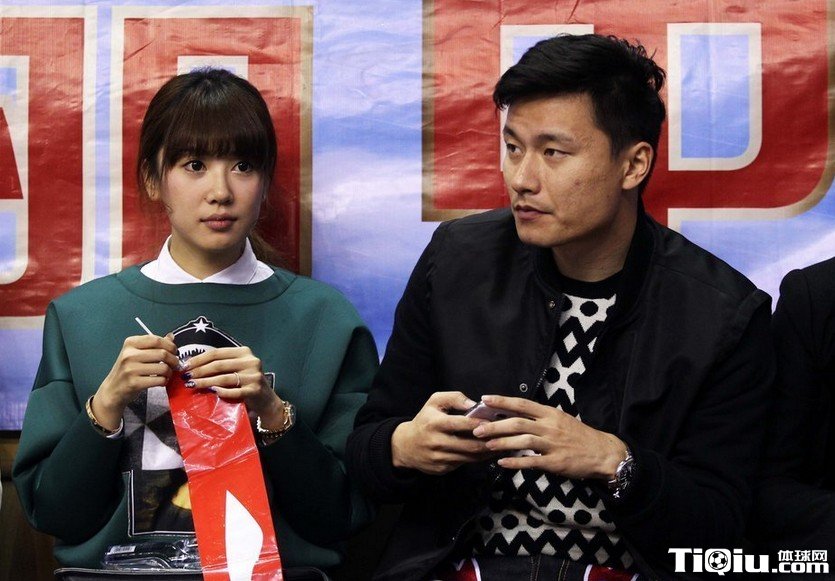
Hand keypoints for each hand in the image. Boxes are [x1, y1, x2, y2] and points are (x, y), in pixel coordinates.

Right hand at [93, 333, 179, 429]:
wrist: (113, 390)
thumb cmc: (128, 370)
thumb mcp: (137, 353)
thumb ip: (153, 345)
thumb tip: (171, 336)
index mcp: (130, 343)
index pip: (156, 340)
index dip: (170, 345)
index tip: (174, 351)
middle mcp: (129, 355)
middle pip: (162, 353)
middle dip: (173, 359)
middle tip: (174, 364)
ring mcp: (131, 369)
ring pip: (163, 367)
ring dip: (170, 372)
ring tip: (167, 374)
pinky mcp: (134, 383)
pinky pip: (159, 380)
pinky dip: (165, 381)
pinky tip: (162, 381)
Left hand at [182, 347, 285, 427]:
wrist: (266, 400)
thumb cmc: (246, 382)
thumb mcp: (237, 368)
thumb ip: (221, 364)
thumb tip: (192, 365)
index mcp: (244, 352)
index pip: (217, 353)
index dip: (199, 359)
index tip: (185, 365)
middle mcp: (250, 361)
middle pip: (219, 364)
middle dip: (199, 371)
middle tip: (186, 376)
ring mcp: (253, 376)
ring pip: (223, 378)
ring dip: (205, 382)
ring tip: (192, 385)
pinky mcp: (254, 390)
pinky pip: (233, 392)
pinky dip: (221, 392)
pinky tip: (211, 392)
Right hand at [391, 391, 493, 474]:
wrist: (405, 446)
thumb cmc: (424, 421)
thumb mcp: (434, 402)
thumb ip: (454, 398)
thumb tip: (473, 403)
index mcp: (434, 423)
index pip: (460, 423)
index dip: (478, 423)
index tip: (492, 421)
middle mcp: (436, 442)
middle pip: (468, 445)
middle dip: (488, 441)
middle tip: (502, 437)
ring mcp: (439, 458)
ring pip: (469, 457)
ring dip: (486, 452)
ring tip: (500, 445)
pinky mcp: (442, 468)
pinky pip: (464, 463)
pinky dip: (477, 459)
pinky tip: (487, 453)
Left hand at [471, 394, 626, 480]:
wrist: (603, 453)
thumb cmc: (578, 436)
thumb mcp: (560, 419)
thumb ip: (539, 417)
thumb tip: (514, 414)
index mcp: (550, 414)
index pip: (522, 404)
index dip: (502, 401)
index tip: (484, 399)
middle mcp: (550, 426)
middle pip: (517, 423)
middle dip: (495, 425)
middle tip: (477, 429)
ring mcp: (552, 444)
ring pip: (522, 441)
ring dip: (501, 443)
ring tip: (485, 445)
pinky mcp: (555, 462)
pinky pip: (531, 462)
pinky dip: (515, 462)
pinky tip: (501, 463)